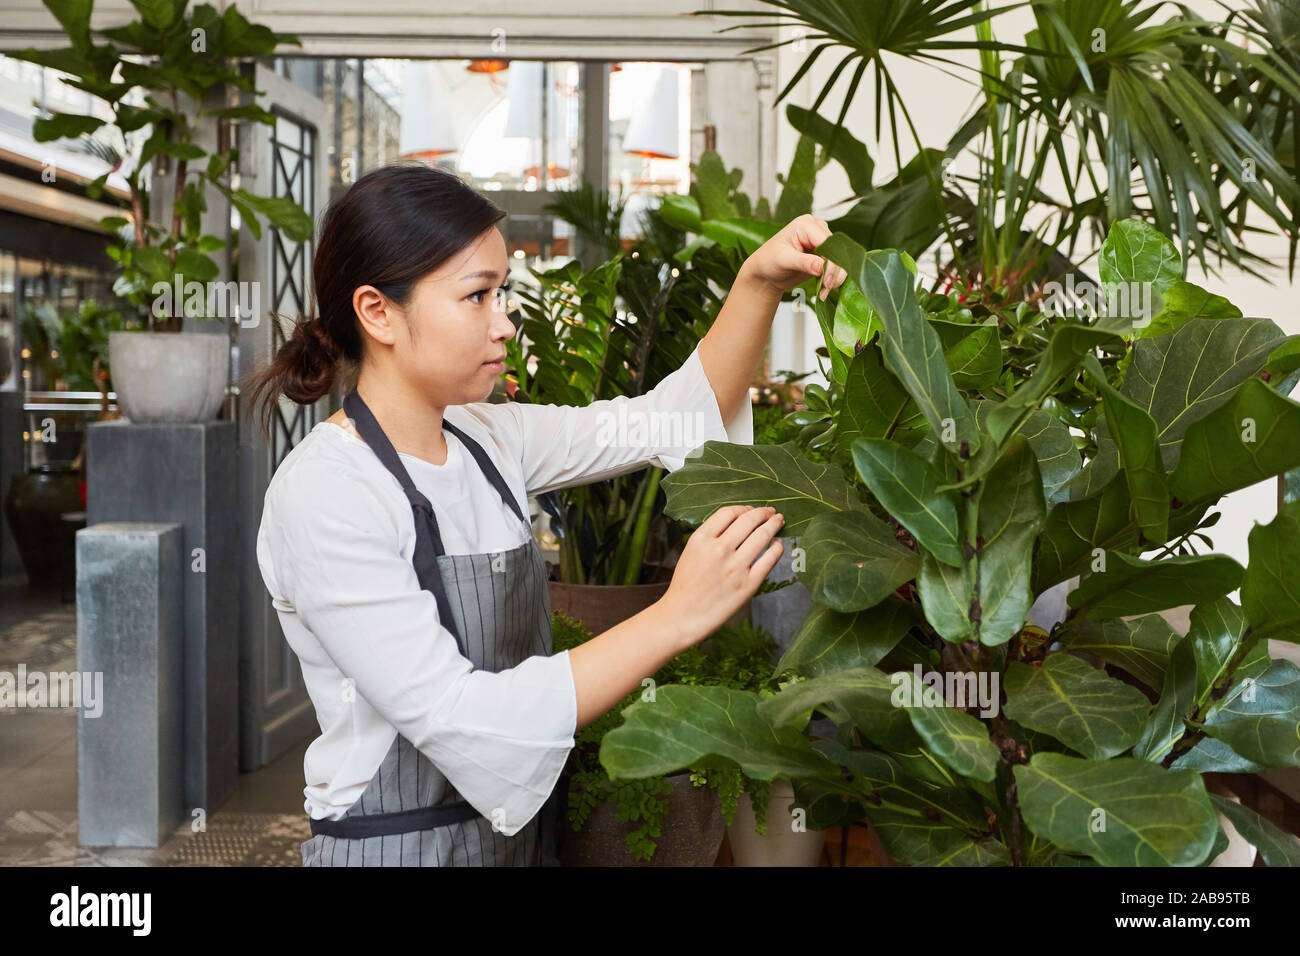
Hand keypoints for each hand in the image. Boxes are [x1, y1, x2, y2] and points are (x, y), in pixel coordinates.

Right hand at [656, 505, 784, 649]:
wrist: (682, 616)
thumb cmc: (685, 585)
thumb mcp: (691, 551)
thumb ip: (711, 536)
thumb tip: (738, 523)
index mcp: (701, 539)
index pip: (729, 512)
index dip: (743, 508)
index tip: (751, 509)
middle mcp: (719, 549)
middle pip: (748, 520)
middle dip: (763, 512)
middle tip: (770, 511)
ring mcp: (735, 567)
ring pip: (762, 536)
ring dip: (773, 524)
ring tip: (779, 521)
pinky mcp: (748, 584)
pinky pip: (769, 559)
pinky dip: (777, 548)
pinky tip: (778, 544)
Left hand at [740, 214, 847, 300]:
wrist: (765, 273)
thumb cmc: (768, 261)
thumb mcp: (783, 260)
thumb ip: (803, 262)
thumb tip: (822, 266)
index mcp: (806, 224)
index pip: (827, 241)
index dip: (831, 261)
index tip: (826, 281)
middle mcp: (817, 230)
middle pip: (837, 251)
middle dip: (834, 272)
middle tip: (826, 289)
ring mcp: (823, 242)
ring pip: (840, 260)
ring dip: (835, 278)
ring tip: (823, 292)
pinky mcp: (825, 255)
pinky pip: (837, 268)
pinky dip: (833, 280)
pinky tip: (824, 290)